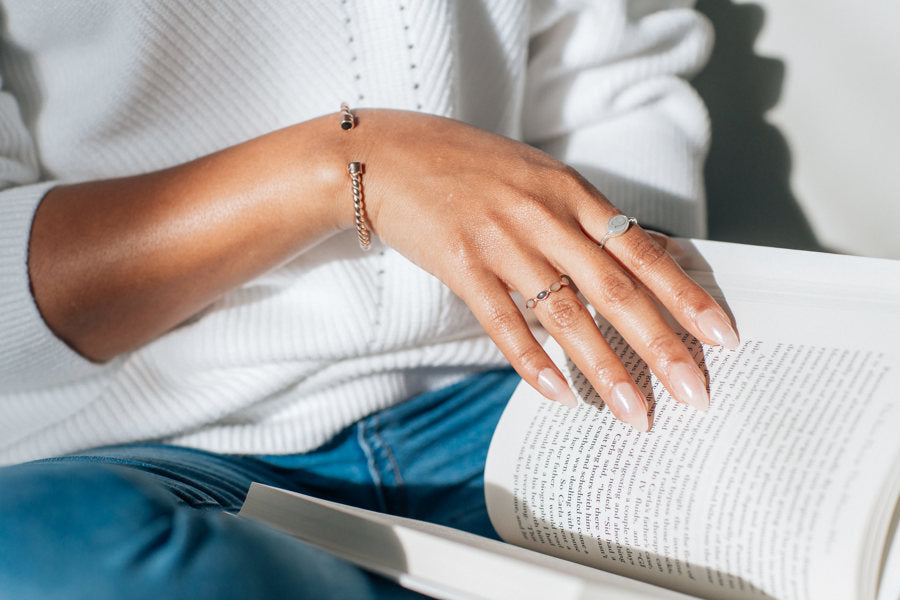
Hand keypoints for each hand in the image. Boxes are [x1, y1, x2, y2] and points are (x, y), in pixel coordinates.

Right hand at [351, 110, 738, 430]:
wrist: (390, 155)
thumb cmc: (470, 165)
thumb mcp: (541, 176)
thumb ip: (591, 216)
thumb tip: (650, 245)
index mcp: (572, 193)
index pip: (643, 253)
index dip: (685, 296)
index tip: (721, 337)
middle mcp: (545, 217)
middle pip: (615, 290)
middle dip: (661, 346)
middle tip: (695, 394)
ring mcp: (502, 241)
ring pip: (564, 313)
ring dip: (603, 368)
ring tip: (634, 412)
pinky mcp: (461, 263)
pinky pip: (502, 321)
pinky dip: (530, 360)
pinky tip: (555, 394)